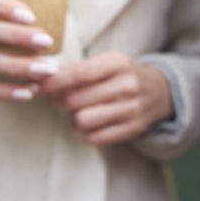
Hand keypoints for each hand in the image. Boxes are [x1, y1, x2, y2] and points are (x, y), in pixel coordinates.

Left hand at [40, 52, 172, 145]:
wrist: (159, 92)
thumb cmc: (122, 76)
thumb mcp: (105, 63)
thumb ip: (75, 69)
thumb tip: (41, 78)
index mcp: (119, 63)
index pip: (80, 73)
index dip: (55, 82)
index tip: (40, 87)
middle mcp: (128, 85)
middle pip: (76, 100)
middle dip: (59, 102)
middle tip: (56, 100)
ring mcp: (132, 108)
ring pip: (83, 120)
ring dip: (73, 118)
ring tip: (76, 112)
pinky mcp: (133, 128)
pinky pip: (94, 137)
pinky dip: (83, 133)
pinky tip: (86, 124)